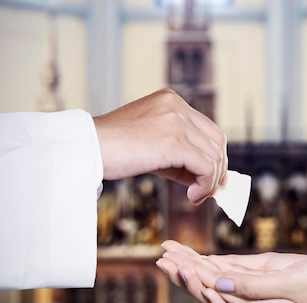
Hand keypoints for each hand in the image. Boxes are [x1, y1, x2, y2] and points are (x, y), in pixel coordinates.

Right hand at [93, 89, 227, 204]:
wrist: (89, 148)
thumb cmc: (113, 150)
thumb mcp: (152, 146)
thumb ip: (178, 155)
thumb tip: (205, 178)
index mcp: (171, 101)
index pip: (208, 129)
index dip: (214, 155)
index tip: (211, 178)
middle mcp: (177, 106)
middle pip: (216, 140)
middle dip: (217, 169)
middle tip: (209, 191)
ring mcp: (177, 121)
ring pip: (214, 155)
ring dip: (210, 181)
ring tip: (196, 196)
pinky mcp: (175, 141)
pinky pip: (206, 166)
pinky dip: (205, 185)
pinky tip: (192, 196)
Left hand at [157, 240, 306, 302]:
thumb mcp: (290, 283)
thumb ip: (250, 286)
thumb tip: (215, 283)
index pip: (214, 295)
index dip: (190, 277)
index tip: (171, 259)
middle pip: (209, 291)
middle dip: (184, 272)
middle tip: (161, 254)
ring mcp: (260, 302)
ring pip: (219, 285)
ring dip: (195, 268)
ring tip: (172, 253)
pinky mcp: (267, 290)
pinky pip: (236, 280)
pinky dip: (216, 268)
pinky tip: (200, 258)